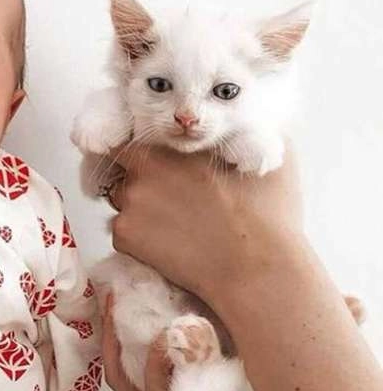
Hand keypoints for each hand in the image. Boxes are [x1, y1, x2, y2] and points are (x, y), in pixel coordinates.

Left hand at [107, 138, 305, 310]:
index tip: (151, 159)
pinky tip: (171, 245)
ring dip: (139, 209)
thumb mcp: (269, 153)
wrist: (255, 268)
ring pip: (122, 202)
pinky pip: (123, 233)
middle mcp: (142, 172)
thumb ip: (244, 131)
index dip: (139, 149)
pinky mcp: (125, 237)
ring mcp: (129, 205)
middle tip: (172, 198)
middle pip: (125, 171)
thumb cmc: (267, 214)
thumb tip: (239, 122)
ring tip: (175, 225)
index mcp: (170, 147)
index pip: (130, 138)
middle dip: (141, 180)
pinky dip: (139, 239)